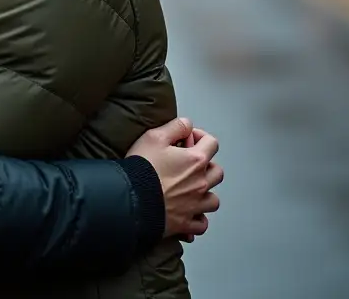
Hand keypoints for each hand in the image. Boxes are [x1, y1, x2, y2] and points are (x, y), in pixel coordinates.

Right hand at [127, 118, 222, 241]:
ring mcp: (195, 205)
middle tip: (189, 164)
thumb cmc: (142, 168)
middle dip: (207, 165)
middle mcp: (201, 183)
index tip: (187, 139)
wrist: (131, 200)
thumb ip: (175, 126)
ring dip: (206, 193)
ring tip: (192, 190)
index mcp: (196, 161)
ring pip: (214, 200)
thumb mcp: (154, 136)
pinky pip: (202, 224)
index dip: (200, 137)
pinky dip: (198, 219)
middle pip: (217, 172)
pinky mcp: (186, 223)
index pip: (212, 143)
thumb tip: (187, 124)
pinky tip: (189, 213)